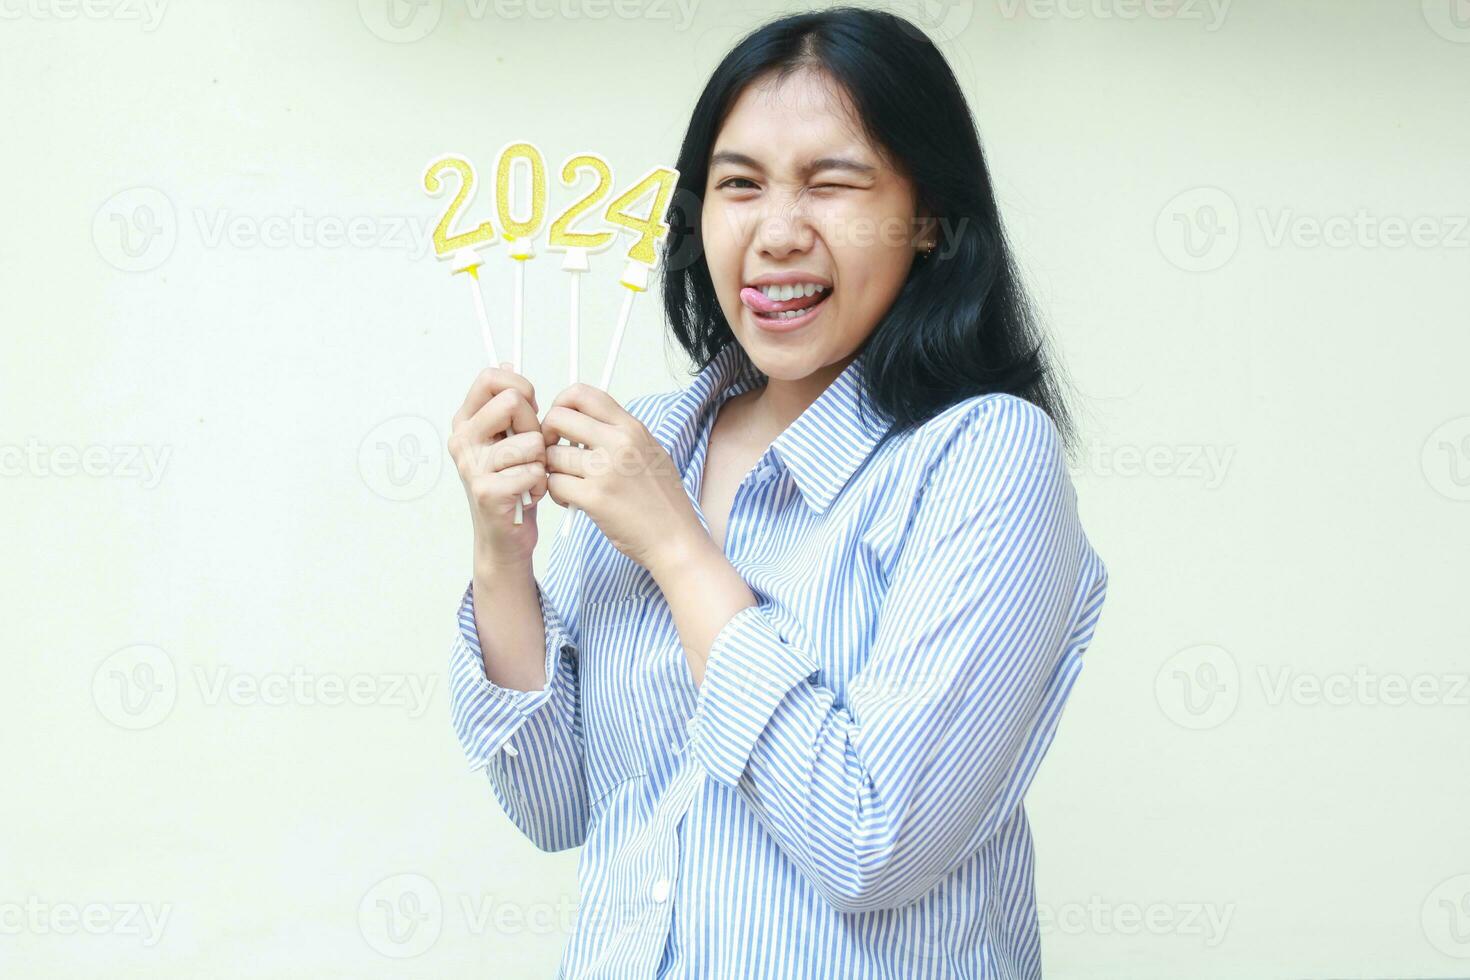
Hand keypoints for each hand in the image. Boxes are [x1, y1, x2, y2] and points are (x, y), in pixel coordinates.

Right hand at [449, 364, 546, 569]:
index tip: (530, 408)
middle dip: (535, 426)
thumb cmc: (511, 482)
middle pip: (513, 401)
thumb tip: (505, 362)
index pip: (491, 378)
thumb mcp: (506, 437)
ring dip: (542, 461)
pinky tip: (529, 496)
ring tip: (530, 476)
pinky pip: (533, 471)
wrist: (504, 535)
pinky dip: (540, 485)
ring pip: (530, 440)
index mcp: (465, 421)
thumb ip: (505, 403)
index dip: (520, 386)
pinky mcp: (486, 491)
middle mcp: (461, 439)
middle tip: (532, 452)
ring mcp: (470, 465)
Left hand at [540, 383, 706, 573]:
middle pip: (558, 418)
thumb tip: (584, 420)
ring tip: (568, 483)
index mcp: (632, 428)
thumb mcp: (650, 452)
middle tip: (556, 453)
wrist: (675, 539)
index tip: (560, 422)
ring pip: (551, 455)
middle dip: (547, 435)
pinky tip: (571, 501)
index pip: (583, 393)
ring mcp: (606, 470)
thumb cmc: (662, 501)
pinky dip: (556, 494)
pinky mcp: (595, 498)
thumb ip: (620, 433)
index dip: (561, 403)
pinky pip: (555, 484)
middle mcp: (620, 443)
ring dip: (552, 471)